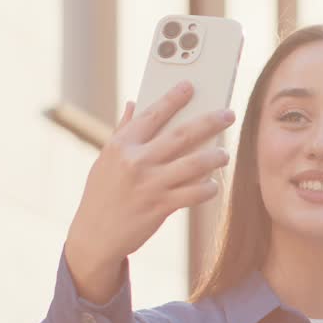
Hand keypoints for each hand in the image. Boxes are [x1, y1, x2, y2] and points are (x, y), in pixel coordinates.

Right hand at [64, 81, 234, 299]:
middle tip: (229, 114)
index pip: (152, 114)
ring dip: (215, 157)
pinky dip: (207, 188)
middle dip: (210, 122)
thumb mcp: (106, 161)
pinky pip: (193, 194)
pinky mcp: (160, 207)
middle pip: (182, 135)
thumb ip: (122, 132)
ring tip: (225, 154)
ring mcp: (149, 185)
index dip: (173, 98)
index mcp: (122, 146)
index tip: (190, 86)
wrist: (94, 236)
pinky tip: (213, 185)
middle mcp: (136, 161)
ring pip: (194, 164)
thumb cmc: (102, 195)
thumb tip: (132, 103)